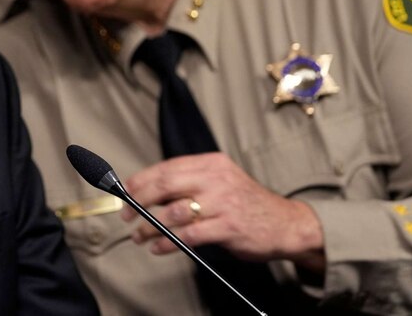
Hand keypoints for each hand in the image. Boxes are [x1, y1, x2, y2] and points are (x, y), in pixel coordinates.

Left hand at [121, 152, 325, 272]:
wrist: (286, 224)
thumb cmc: (247, 204)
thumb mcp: (222, 182)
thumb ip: (191, 182)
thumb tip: (150, 190)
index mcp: (212, 163)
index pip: (167, 167)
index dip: (141, 180)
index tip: (125, 192)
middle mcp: (216, 179)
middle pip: (165, 185)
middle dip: (138, 200)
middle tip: (126, 215)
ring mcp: (222, 202)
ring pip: (173, 212)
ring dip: (149, 226)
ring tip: (139, 236)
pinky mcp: (228, 227)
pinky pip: (188, 236)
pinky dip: (167, 243)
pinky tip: (159, 247)